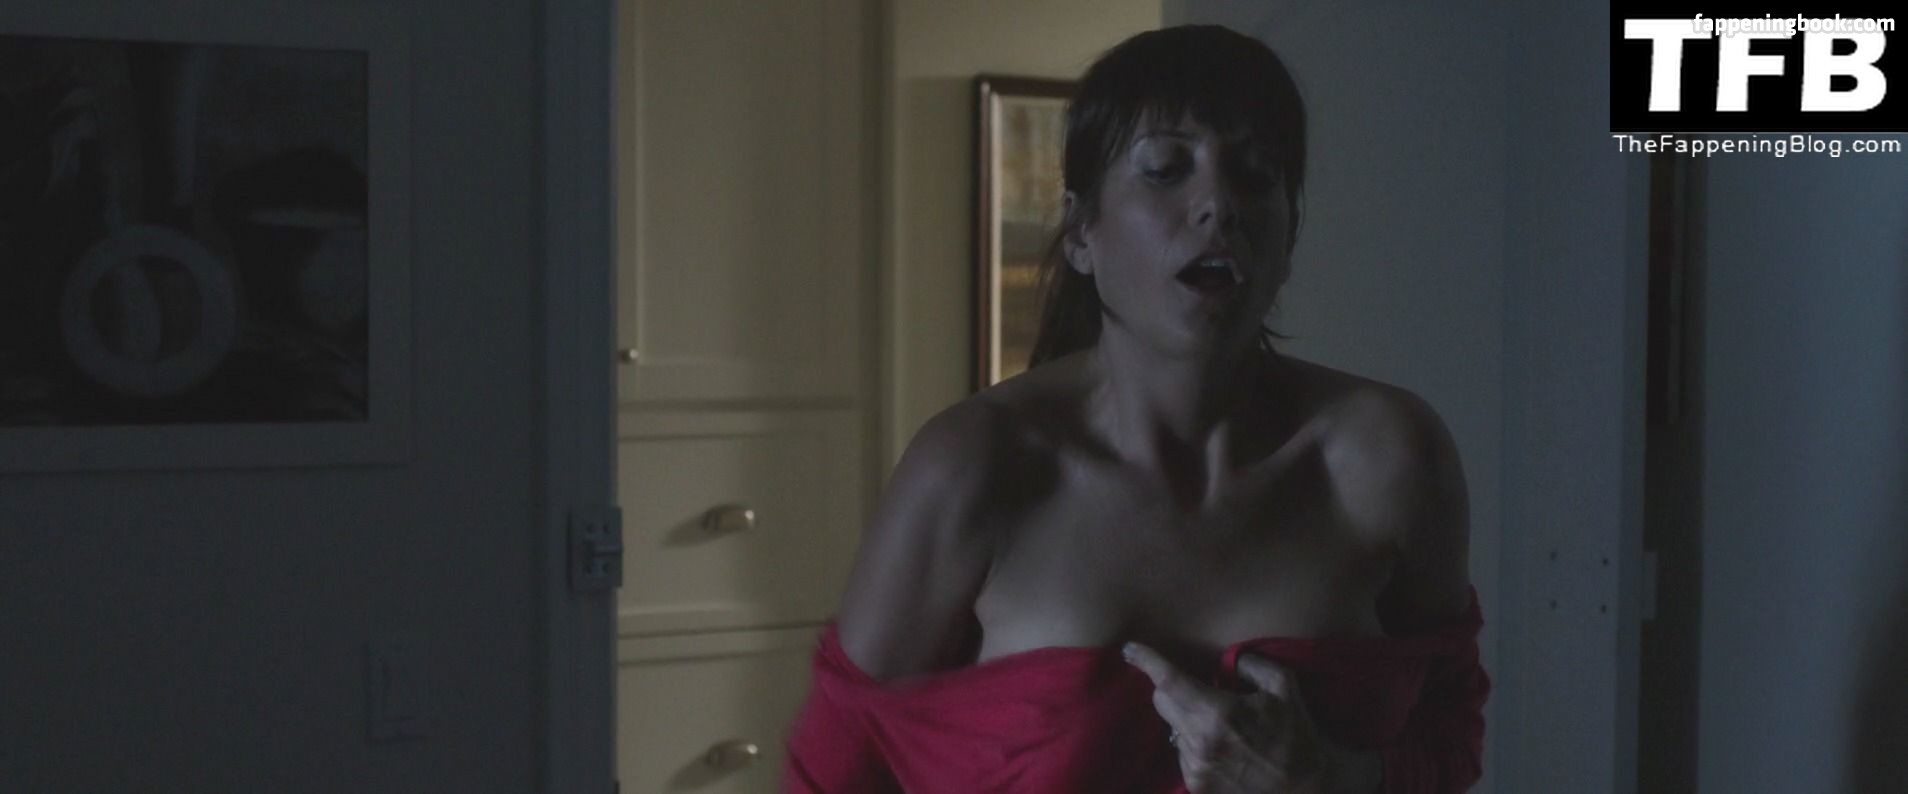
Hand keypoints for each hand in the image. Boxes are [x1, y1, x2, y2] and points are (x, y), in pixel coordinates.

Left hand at [1124, 642, 1327, 792]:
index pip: (1168, 680)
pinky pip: (1183, 754)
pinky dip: (1196, 745)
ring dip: (1188, 720)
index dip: (1146, 661)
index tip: (1130, 649)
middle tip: (1200, 690)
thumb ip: (1252, 664)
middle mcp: (1198, 742)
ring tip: (1223, 728)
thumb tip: (1229, 660)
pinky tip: (1224, 750)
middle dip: (1173, 689)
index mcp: (1216, 713)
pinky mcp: (1197, 787)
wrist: (1308, 792)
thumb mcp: (1284, 688)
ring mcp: (1194, 768)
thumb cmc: (1298, 738)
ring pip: (1173, 729)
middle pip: (1162, 702)